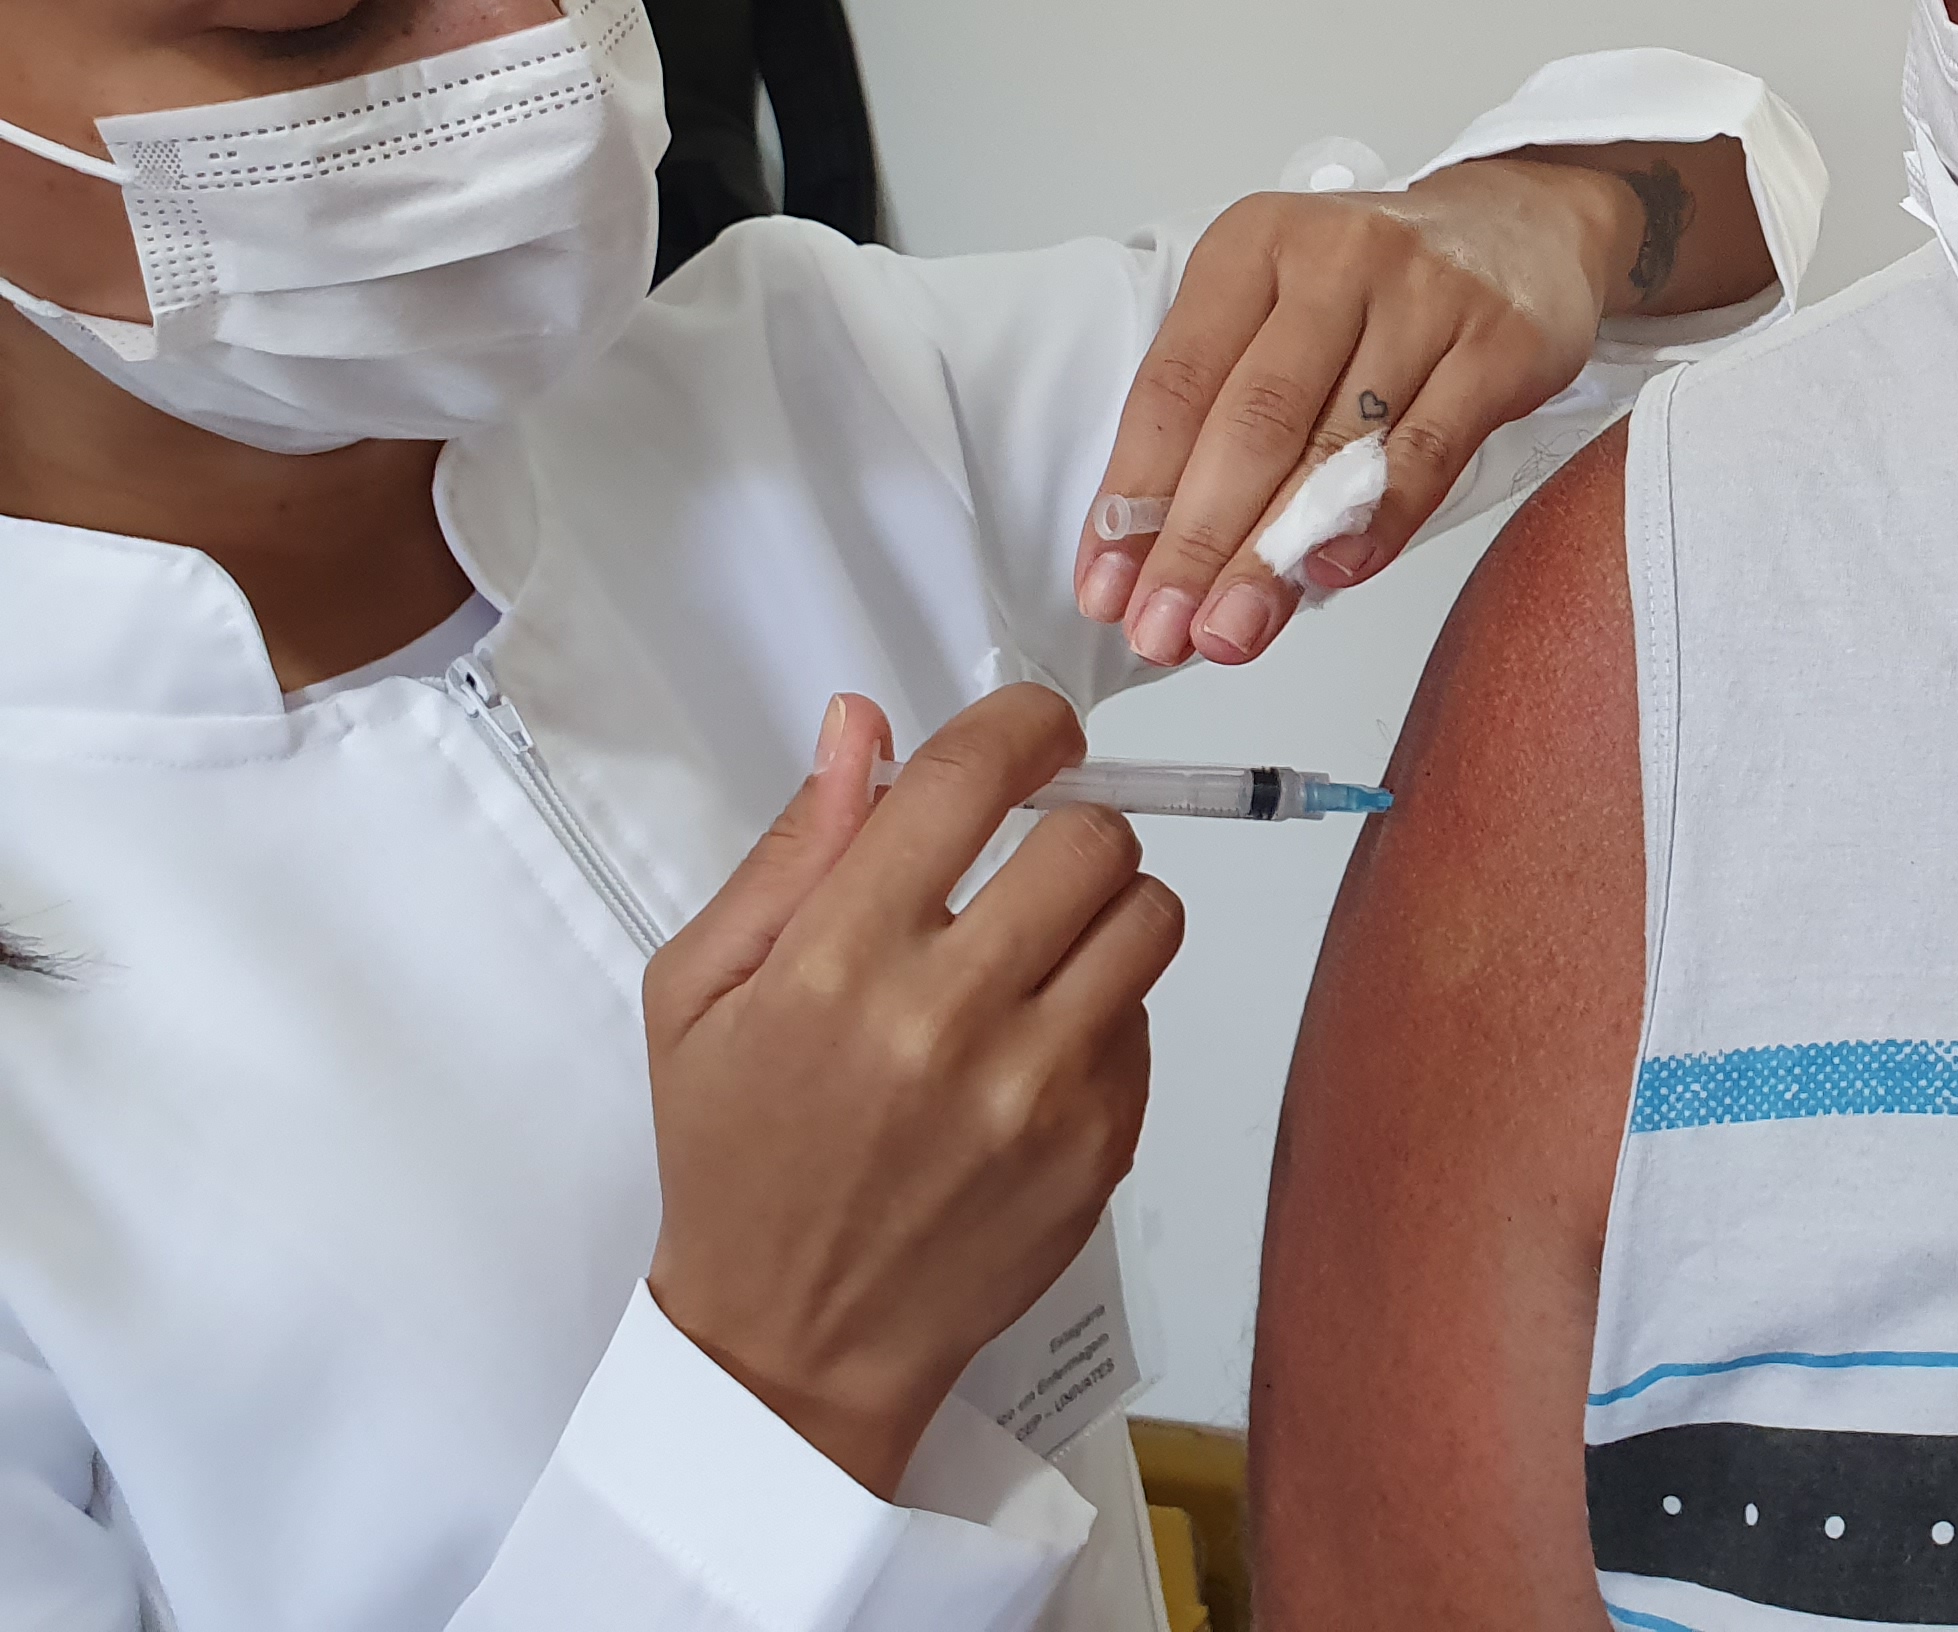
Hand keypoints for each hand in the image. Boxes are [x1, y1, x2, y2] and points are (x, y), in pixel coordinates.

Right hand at [644, 688, 1182, 1495]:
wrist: (794, 1339)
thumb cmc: (738, 1158)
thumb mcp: (701, 994)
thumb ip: (795, 848)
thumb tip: (861, 726)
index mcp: (838, 963)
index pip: (973, 779)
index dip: (1025, 727)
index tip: (1036, 733)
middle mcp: (948, 1018)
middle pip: (1095, 839)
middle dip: (1067, 830)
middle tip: (1026, 866)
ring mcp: (1037, 1087)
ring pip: (1149, 916)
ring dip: (1104, 912)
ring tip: (1039, 953)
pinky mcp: (1099, 1143)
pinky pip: (1147, 1017)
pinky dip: (1105, 1012)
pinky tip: (1031, 1050)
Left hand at [1079, 160, 1647, 665]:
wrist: (1523, 229)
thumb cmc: (1380, 287)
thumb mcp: (1283, 305)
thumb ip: (1224, 408)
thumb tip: (1154, 552)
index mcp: (1254, 244)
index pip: (1175, 383)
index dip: (1134, 496)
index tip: (1106, 587)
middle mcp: (1335, 259)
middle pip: (1252, 421)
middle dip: (1196, 542)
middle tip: (1161, 629)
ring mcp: (1425, 298)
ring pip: (1334, 448)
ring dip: (1274, 557)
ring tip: (1231, 632)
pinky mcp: (1499, 345)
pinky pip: (1427, 453)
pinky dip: (1375, 525)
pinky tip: (1331, 577)